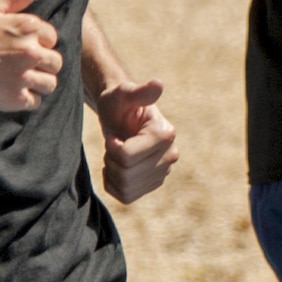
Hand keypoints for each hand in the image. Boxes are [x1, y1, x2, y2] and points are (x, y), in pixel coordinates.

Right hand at [0, 0, 63, 111]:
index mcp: (28, 27)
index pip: (52, 39)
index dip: (38, 44)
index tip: (20, 49)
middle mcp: (30, 51)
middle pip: (55, 63)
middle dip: (41, 66)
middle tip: (19, 67)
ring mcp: (24, 76)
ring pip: (50, 84)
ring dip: (37, 84)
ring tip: (17, 81)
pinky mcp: (15, 98)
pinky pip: (36, 102)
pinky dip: (24, 100)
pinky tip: (8, 92)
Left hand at [95, 78, 177, 204]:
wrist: (121, 114)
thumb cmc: (119, 102)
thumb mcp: (124, 94)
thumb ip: (139, 92)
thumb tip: (159, 85)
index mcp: (165, 134)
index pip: (126, 156)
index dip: (111, 146)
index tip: (114, 134)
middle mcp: (171, 155)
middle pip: (126, 174)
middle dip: (111, 159)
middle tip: (113, 143)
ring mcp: (165, 171)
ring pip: (126, 188)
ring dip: (112, 172)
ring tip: (116, 154)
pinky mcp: (155, 183)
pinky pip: (126, 196)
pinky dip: (114, 184)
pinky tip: (116, 166)